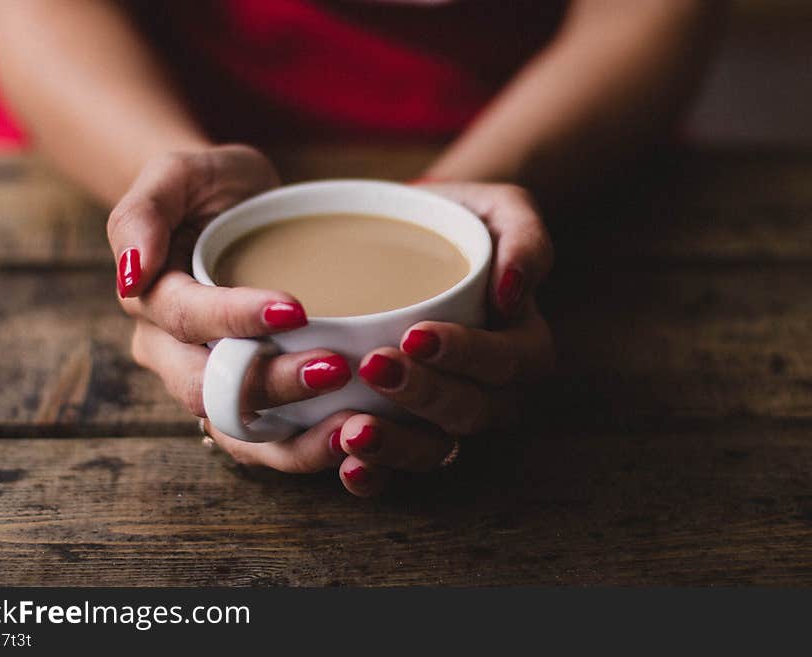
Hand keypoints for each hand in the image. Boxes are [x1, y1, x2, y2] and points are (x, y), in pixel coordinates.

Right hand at [109, 145, 353, 438]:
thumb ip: (142, 212)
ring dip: (292, 439)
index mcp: (151, 300)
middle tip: (335, 368)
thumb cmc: (208, 188)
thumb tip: (131, 273)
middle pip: (210, 388)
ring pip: (236, 431)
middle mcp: (171, 353)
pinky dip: (304, 450)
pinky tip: (350, 439)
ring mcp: (209, 382)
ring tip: (350, 426)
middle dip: (272, 384)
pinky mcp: (248, 400)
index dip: (235, 318)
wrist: (236, 211)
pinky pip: (266, 442)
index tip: (295, 308)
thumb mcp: (176, 173)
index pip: (186, 318)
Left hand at [200, 182, 554, 497]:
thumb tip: (512, 293)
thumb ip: (525, 238)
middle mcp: (493, 392)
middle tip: (375, 367)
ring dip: (398, 448)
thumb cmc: (457, 222)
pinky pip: (399, 466)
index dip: (466, 355)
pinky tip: (346, 466)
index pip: (507, 362)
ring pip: (437, 450)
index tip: (416, 335)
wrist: (408, 238)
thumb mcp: (500, 209)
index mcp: (523, 345)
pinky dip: (375, 474)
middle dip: (425, 396)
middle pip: (471, 411)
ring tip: (354, 431)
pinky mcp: (408, 430)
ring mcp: (449, 417)